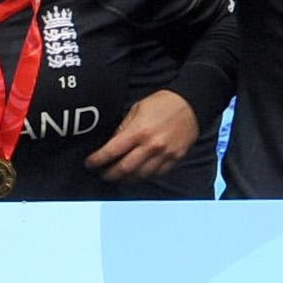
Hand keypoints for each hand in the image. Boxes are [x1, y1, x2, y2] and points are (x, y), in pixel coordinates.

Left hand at [83, 89, 199, 180]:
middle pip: (124, 169)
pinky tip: (136, 175)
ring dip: (125, 179)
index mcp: (138, 131)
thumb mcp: (137, 109)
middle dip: (109, 175)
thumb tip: (111, 144)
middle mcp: (151, 146)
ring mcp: (164, 154)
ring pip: (140, 176)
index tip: (89, 164)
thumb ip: (123, 128)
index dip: (97, 160)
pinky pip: (156, 175)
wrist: (192, 104)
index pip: (111, 152)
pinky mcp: (175, 159)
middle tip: (101, 174)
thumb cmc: (163, 103)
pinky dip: (144, 177)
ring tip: (117, 178)